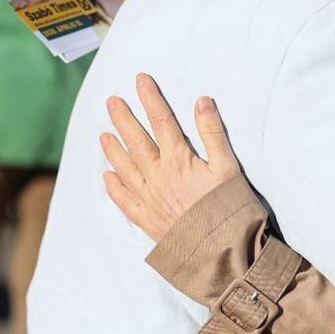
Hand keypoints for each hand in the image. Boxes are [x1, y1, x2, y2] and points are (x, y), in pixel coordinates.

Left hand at [100, 73, 241, 240]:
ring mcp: (149, 199)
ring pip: (125, 168)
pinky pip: (124, 200)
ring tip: (103, 134)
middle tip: (111, 101)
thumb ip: (213, 133)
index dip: (150, 98)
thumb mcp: (229, 168)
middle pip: (136, 140)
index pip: (161, 120)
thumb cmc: (231, 210)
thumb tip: (201, 100)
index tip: (139, 79)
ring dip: (113, 149)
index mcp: (179, 160)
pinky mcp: (147, 220)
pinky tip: (107, 177)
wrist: (223, 254)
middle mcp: (158, 176)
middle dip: (123, 118)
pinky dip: (114, 187)